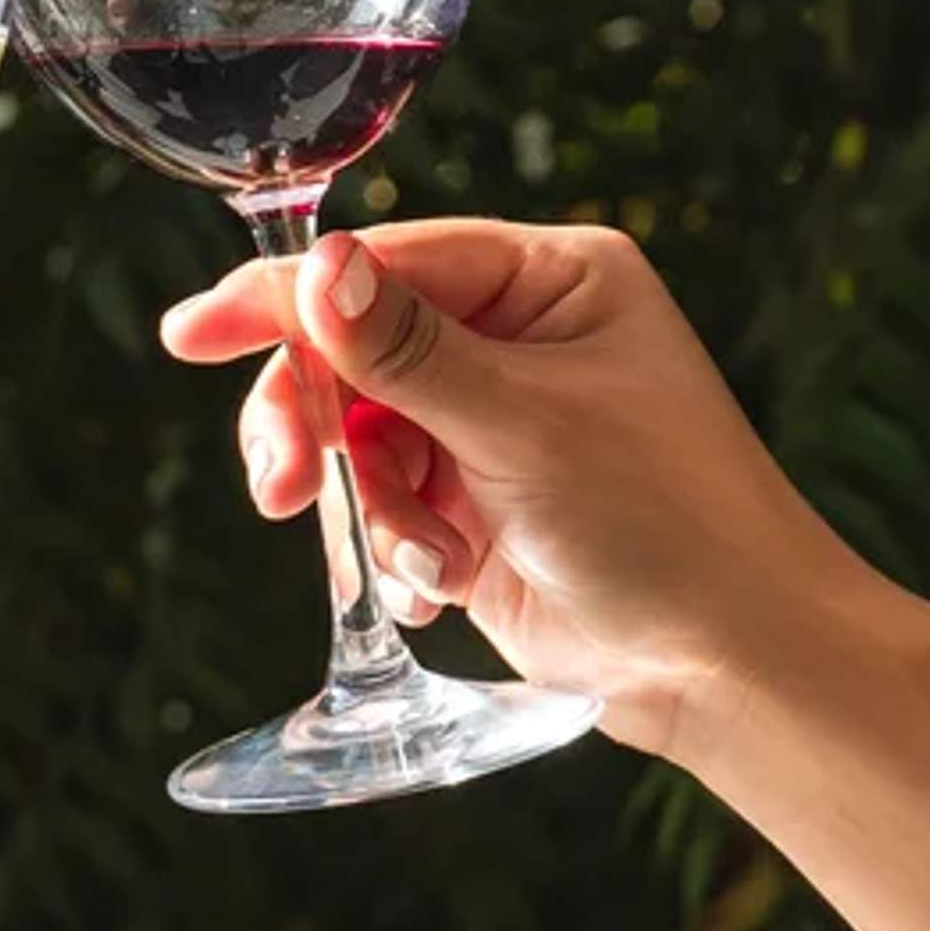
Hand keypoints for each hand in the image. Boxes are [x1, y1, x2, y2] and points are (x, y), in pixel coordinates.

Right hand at [160, 219, 868, 756]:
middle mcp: (521, 338)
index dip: (286, 298)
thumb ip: (406, 352)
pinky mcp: (481, 505)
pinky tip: (444, 586)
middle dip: (318, 423)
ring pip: (361, 435)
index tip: (194, 333)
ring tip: (420, 560)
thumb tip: (317, 269)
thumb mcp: (527, 427)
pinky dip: (400, 548)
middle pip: (355, 349)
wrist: (735, 667)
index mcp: (554, 280)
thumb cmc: (671, 525)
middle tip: (285, 487)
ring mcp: (498, 423)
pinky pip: (388, 505)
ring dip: (373, 504)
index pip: (389, 263)